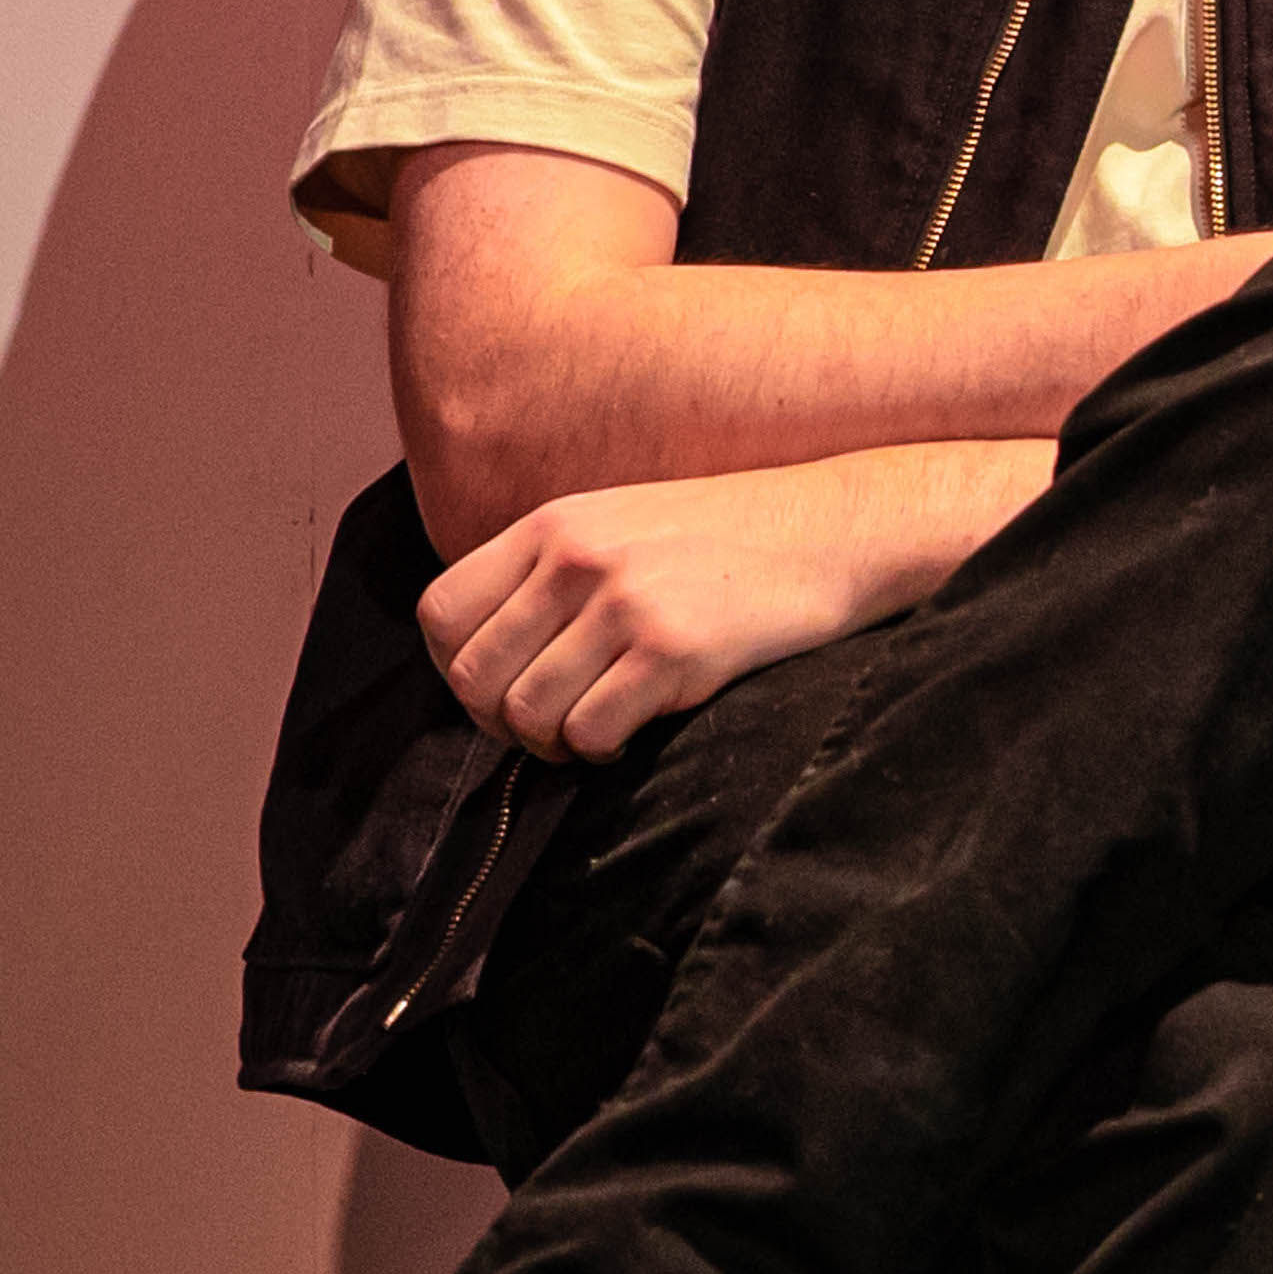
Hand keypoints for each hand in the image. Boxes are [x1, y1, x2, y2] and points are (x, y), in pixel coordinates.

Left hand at [422, 461, 951, 760]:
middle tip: (548, 727)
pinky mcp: (673, 650)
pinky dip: (600, 750)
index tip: (502, 688)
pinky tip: (632, 733)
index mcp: (552, 525)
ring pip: (525, 714)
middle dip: (501, 723)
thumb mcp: (620, 523)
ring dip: (551, 743)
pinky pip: (588, 732)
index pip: (439, 612)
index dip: (456, 668)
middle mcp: (576, 559)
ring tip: (593, 730)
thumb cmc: (727, 538)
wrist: (833, 529)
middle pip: (474, 676)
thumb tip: (490, 655)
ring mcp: (623, 603)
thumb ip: (551, 572)